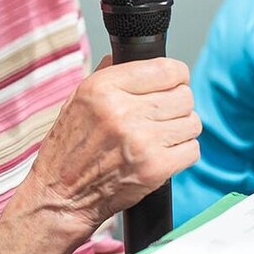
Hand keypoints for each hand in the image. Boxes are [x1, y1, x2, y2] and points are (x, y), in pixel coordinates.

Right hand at [24, 56, 199, 236]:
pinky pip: (192, 150)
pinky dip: (183, 152)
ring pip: (192, 122)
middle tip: (165, 114)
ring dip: (182, 129)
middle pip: (184, 95)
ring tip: (162, 135)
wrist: (61, 195)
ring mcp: (141, 141)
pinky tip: (164, 153)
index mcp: (104, 88)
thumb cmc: (68, 149)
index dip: (176, 75)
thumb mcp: (77, 99)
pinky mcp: (154, 168)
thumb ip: (107, 74)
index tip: (174, 83)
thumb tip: (134, 58)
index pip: (167, 69)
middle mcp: (123, 111)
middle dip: (179, 104)